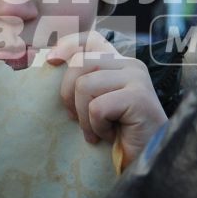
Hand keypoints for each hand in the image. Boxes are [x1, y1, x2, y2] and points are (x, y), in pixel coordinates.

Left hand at [44, 32, 166, 164]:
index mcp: (120, 63)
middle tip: (79, 120)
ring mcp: (137, 78)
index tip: (50, 60)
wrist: (146, 159)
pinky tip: (111, 136)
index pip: (91, 39)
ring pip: (85, 85)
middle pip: (80, 63)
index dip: (67, 44)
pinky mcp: (138, 97)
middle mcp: (131, 65)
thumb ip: (84, 81)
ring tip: (100, 131)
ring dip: (85, 117)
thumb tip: (50, 61)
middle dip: (69, 95)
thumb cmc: (119, 134)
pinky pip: (97, 107)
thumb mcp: (97, 102)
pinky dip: (97, 127)